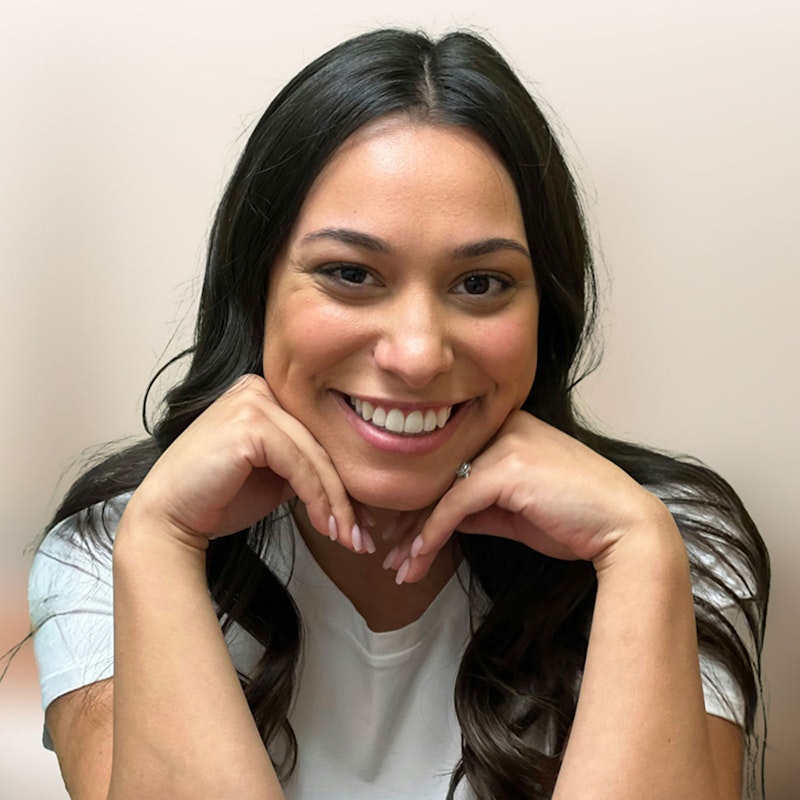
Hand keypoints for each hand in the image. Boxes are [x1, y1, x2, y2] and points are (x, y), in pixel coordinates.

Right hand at [124, 375, 359, 547]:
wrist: (169, 518)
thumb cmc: (217, 498)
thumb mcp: (274, 475)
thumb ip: (306, 465)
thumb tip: (355, 484)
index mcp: (265, 394)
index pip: (317, 436)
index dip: (343, 480)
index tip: (362, 520)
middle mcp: (259, 388)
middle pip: (320, 445)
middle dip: (346, 496)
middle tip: (362, 536)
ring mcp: (253, 400)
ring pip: (315, 456)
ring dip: (337, 504)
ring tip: (349, 538)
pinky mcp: (250, 422)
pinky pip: (300, 464)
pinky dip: (319, 499)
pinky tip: (327, 527)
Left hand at [394, 411, 674, 582]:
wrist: (624, 528)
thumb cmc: (576, 519)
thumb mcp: (515, 511)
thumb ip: (478, 506)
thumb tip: (442, 519)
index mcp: (507, 426)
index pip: (450, 463)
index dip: (421, 502)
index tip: (400, 535)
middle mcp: (502, 426)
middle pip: (438, 474)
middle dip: (409, 519)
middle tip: (390, 554)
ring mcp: (504, 443)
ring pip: (440, 490)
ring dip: (414, 535)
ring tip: (398, 568)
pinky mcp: (505, 469)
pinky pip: (453, 506)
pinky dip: (430, 535)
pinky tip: (416, 561)